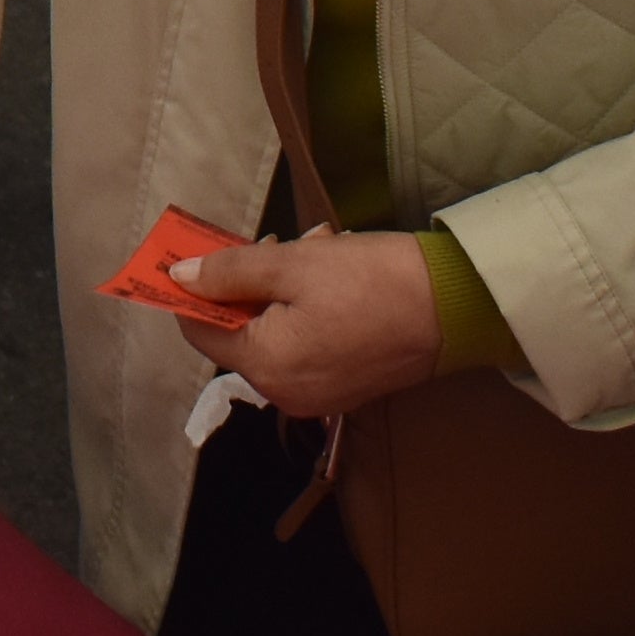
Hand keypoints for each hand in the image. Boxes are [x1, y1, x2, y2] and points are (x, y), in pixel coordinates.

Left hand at [160, 228, 446, 421]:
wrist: (455, 307)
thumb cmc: (372, 282)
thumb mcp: (294, 264)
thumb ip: (229, 273)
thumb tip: (179, 279)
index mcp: (266, 366)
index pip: (201, 331)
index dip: (196, 289)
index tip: (204, 252)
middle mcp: (286, 393)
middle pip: (240, 332)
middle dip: (250, 282)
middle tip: (280, 242)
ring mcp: (317, 393)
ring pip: (274, 333)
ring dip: (283, 288)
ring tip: (318, 247)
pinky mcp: (344, 385)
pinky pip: (305, 344)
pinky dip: (307, 309)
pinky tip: (334, 272)